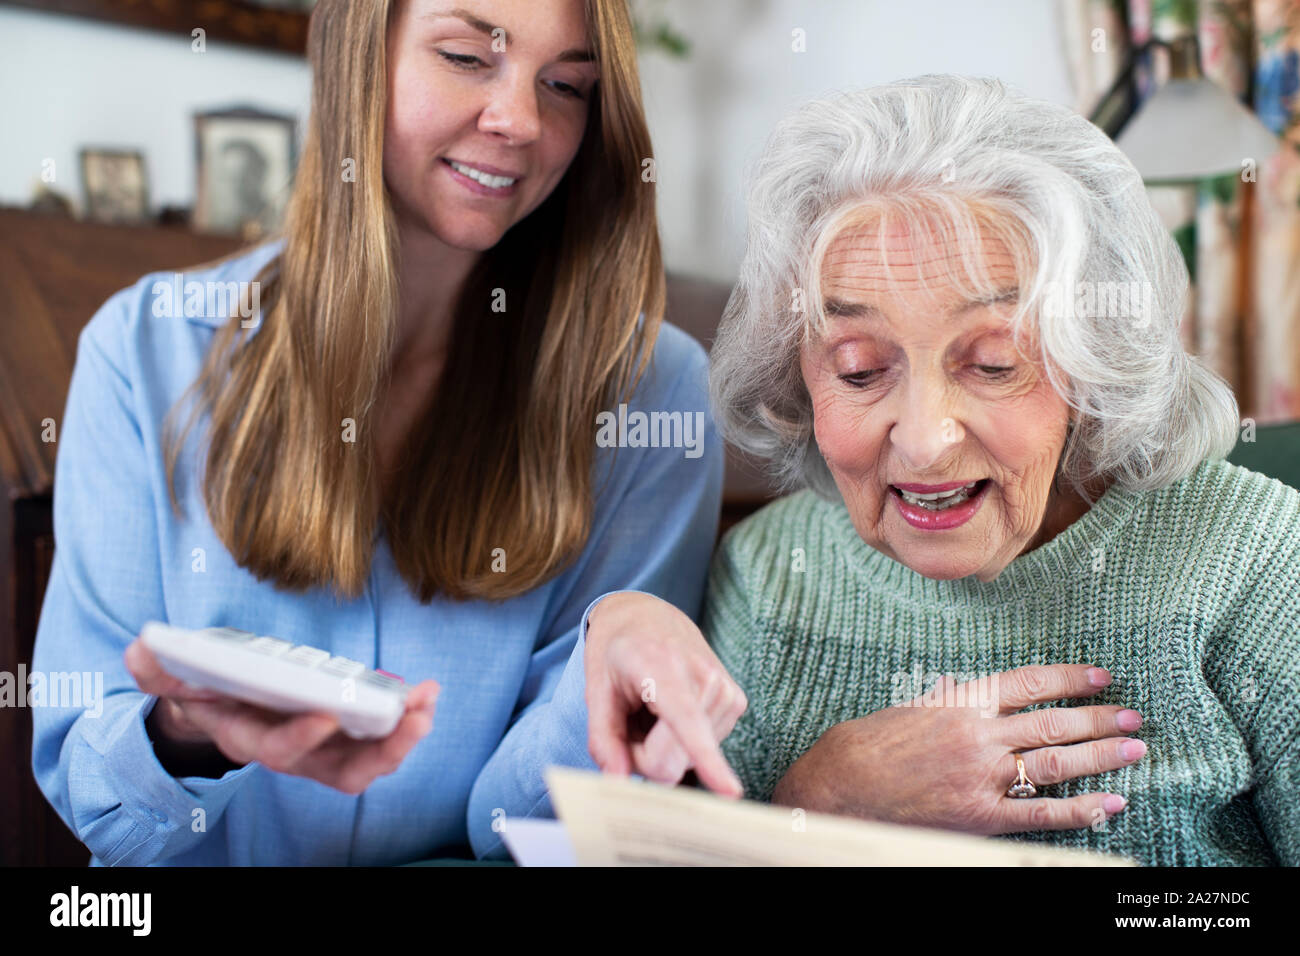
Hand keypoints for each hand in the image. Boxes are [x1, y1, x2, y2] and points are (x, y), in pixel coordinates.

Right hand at [125, 636, 438, 793]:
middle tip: (413, 719)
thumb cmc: (206, 688)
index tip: (326, 713)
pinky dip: (405, 716)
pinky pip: (381, 736)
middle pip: (342, 770)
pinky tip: (424, 693)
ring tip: (427, 702)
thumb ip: (160, 668)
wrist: (222, 701)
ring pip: (370, 759)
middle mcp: (296, 752)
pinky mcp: (347, 732)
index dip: (301, 738)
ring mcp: (326, 747)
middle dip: (382, 750)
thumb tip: (142, 651)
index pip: (278, 750)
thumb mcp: (175, 677)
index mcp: (251, 737)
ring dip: (404, 734)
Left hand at [584, 592, 745, 796]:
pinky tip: (672, 709)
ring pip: (688, 761)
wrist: (648, 615)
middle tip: (630, 722)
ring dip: (662, 746)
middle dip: (644, 757)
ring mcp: (727, 690)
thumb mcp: (595, 688)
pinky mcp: (737, 702)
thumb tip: (617, 782)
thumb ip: (603, 738)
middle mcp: (705, 677)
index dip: (708, 760)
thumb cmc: (617, 652)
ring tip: (653, 708)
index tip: (731, 792)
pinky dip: (681, 741)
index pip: (687, 721)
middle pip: (674, 761)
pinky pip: (702, 751)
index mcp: (663, 666)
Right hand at [772, 664, 1143, 833]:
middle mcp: (979, 735)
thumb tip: (961, 688)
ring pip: (1056, 763)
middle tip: (1132, 715)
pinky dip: (1079, 809)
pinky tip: (1109, 803)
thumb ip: (946, 700)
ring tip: (1134, 749)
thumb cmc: (869, 744)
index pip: (1030, 684)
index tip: (1100, 677)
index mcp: (962, 702)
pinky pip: (1041, 813)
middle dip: (1099, 718)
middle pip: (1054, 723)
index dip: (1070, 679)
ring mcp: (982, 777)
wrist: (840, 786)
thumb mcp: (910, 707)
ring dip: (1101, 755)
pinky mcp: (981, 816)